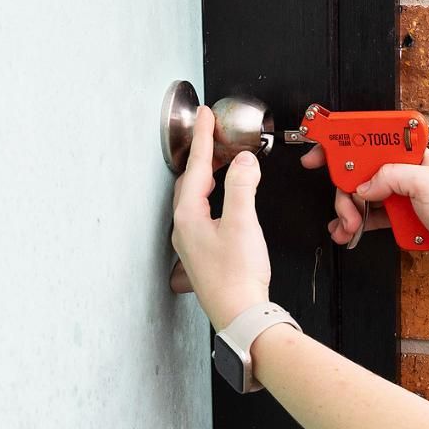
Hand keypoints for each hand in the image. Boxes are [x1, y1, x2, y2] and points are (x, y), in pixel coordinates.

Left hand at [170, 106, 272, 329]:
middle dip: (202, 155)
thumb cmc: (238, 275)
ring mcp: (191, 242)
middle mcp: (184, 228)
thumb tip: (245, 161)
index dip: (204, 138)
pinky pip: (203, 212)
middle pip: (190, 181)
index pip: (197, 167)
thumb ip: (243, 187)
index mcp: (188, 216)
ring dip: (207, 176)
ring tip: (220, 160)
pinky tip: (224, 200)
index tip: (204, 115)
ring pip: (195, 198)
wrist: (240, 314)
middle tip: (212, 133)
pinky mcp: (203, 253)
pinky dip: (213, 195)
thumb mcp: (243, 223)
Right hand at [300, 145, 428, 270]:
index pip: (371, 140)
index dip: (343, 143)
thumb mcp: (426, 184)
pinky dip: (356, 223)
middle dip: (345, 190)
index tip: (320, 151)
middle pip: (360, 172)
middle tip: (344, 208)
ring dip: (349, 212)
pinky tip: (348, 231)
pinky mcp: (400, 216)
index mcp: (412, 155)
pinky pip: (370, 216)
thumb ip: (391, 176)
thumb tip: (364, 184)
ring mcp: (402, 195)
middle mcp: (405, 172)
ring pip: (362, 197)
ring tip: (347, 227)